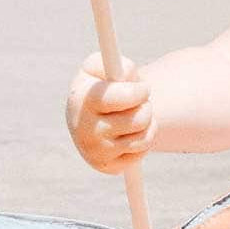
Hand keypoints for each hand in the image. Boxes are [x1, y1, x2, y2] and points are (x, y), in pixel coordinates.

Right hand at [65, 52, 156, 175]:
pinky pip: (142, 152)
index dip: (139, 92)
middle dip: (146, 107)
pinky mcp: (107, 167)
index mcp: (81, 100)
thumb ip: (115, 61)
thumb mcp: (101, 65)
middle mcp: (83, 129)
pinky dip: (144, 140)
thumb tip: (127, 74)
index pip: (119, 98)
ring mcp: (94, 151)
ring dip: (148, 123)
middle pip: (139, 119)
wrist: (89, 115)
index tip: (144, 88)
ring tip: (136, 116)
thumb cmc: (101, 84)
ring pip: (144, 137)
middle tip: (139, 103)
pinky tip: (131, 133)